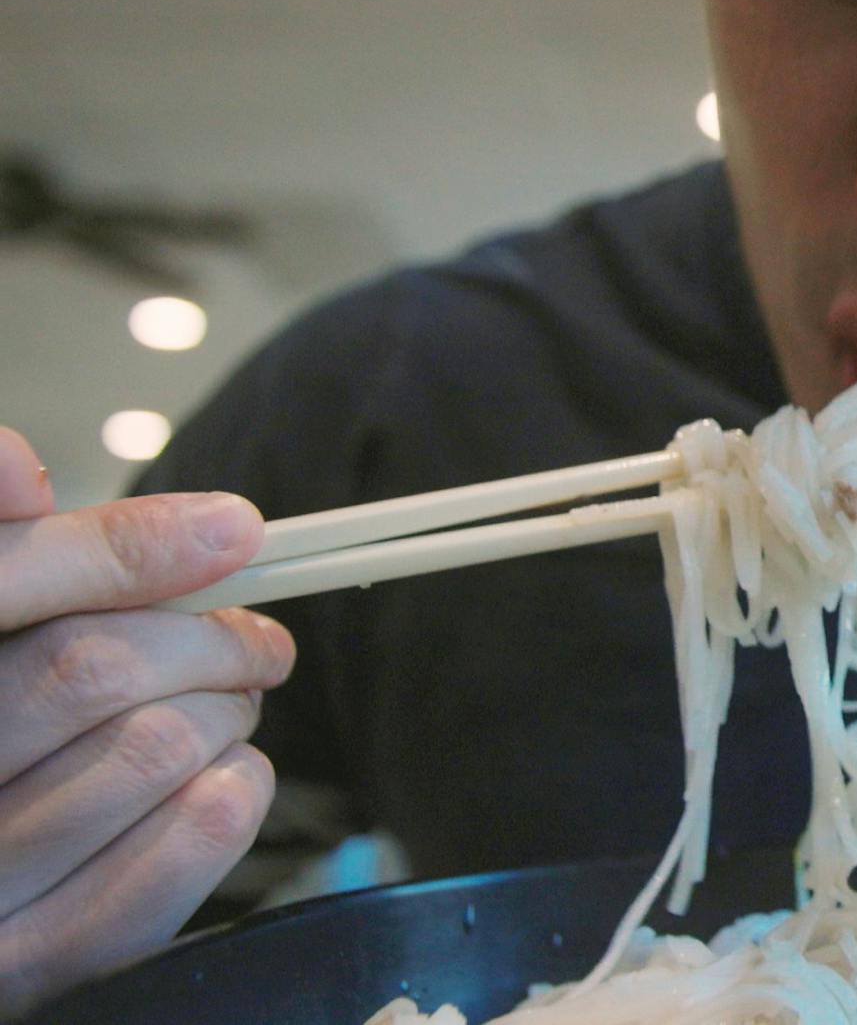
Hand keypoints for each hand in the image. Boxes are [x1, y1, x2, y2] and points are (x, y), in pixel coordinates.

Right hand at [0, 428, 292, 1014]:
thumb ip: (13, 559)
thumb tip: (19, 468)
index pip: (5, 580)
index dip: (129, 545)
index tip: (235, 528)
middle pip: (93, 666)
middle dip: (207, 637)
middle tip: (253, 640)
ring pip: (151, 751)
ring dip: (228, 714)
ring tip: (230, 711)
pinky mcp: (21, 967)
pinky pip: (168, 862)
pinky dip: (231, 798)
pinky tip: (228, 778)